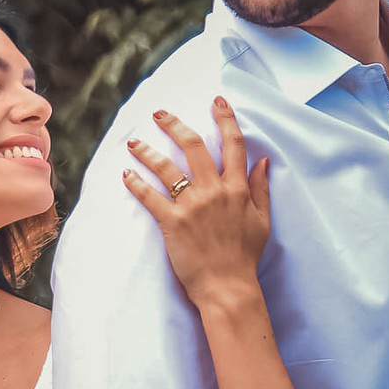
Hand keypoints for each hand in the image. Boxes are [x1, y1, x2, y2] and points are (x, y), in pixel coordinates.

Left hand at [122, 97, 268, 306]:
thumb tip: (263, 161)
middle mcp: (214, 191)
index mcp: (237, 189)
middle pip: (194, 146)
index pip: (233, 144)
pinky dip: (135, 183)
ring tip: (133, 142)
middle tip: (158, 113)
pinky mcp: (172, 223)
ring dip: (147, 151)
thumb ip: (261, 188)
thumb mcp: (262, 220)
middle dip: (174, 124)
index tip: (216, 100)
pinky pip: (150, 197)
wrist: (228, 287)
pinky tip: (126, 174)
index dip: (225, 118)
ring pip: (166, 167)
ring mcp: (192, 206)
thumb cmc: (245, 256)